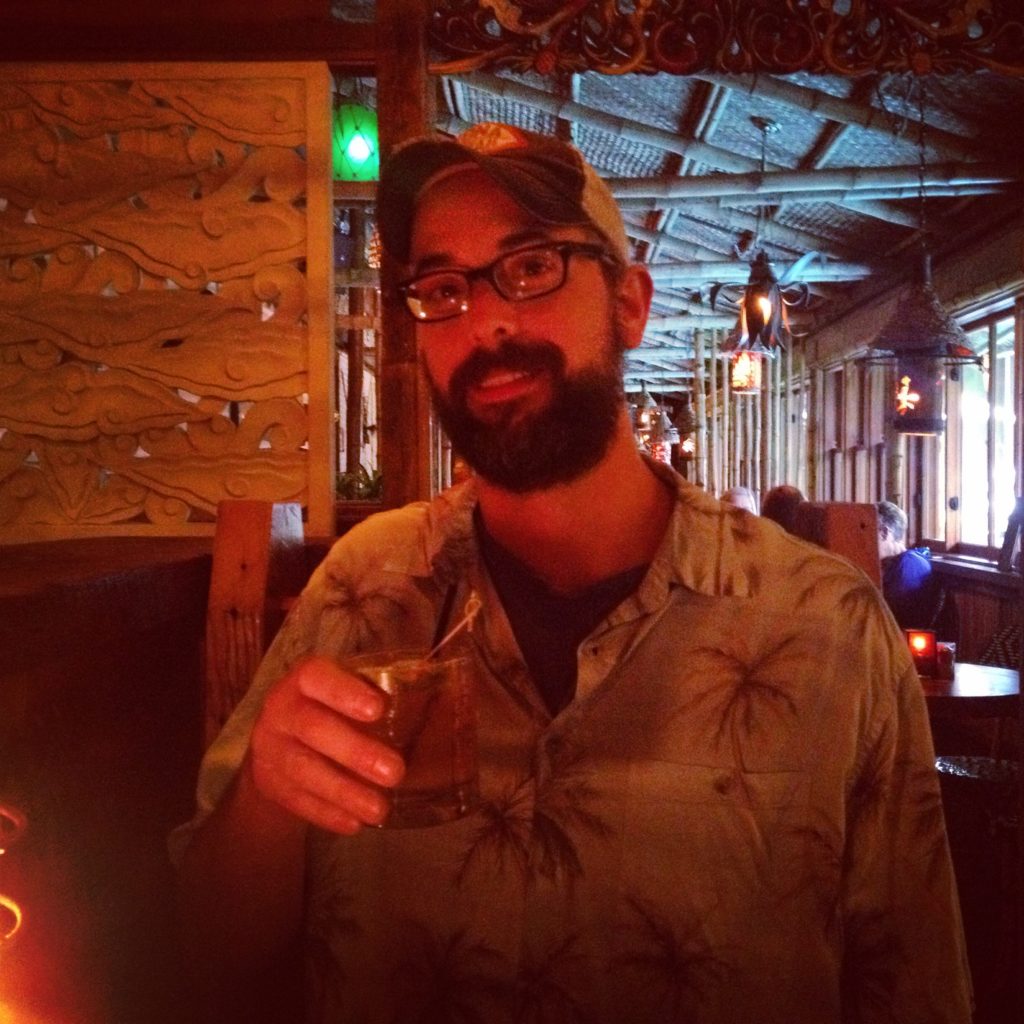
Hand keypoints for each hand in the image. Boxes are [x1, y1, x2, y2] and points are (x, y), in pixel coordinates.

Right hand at [245, 656, 404, 834]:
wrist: (281, 741)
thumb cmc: (333, 710)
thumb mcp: (350, 694)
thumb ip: (382, 694)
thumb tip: (444, 702)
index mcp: (305, 680)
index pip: (315, 677)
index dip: (343, 692)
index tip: (378, 709)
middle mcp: (280, 710)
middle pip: (312, 727)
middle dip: (354, 751)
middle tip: (395, 773)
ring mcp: (269, 748)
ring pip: (302, 769)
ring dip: (343, 791)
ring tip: (379, 809)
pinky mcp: (267, 782)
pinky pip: (295, 800)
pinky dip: (326, 813)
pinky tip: (354, 823)